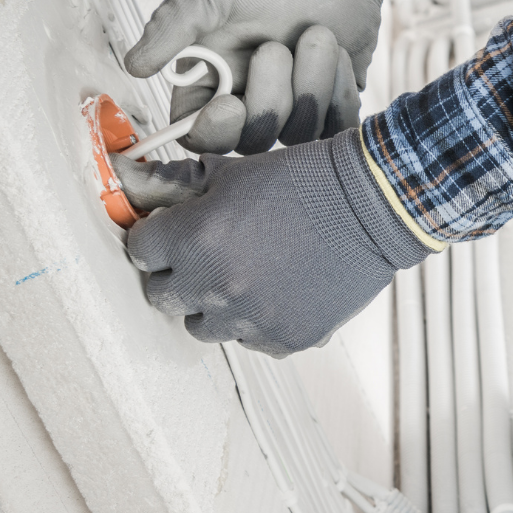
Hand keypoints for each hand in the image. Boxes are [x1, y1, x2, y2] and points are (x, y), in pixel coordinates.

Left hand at [123, 131, 431, 356]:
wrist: (373, 206)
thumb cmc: (307, 181)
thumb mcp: (235, 172)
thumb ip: (183, 188)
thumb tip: (139, 187)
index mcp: (193, 238)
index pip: (139, 251)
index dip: (156, 238)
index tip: (172, 233)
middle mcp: (215, 285)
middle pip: (161, 296)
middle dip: (177, 274)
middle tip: (205, 257)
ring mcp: (250, 318)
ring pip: (203, 327)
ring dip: (214, 305)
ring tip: (246, 277)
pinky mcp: (285, 338)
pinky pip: (251, 340)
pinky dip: (258, 321)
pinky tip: (279, 291)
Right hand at [125, 0, 400, 153]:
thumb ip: (172, 29)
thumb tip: (134, 67)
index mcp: (212, 78)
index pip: (200, 132)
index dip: (212, 131)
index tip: (229, 105)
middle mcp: (251, 96)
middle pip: (253, 139)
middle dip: (269, 100)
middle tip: (275, 48)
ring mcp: (296, 100)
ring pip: (300, 132)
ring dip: (311, 84)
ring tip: (319, 34)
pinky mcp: (335, 96)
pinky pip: (339, 123)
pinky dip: (339, 90)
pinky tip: (339, 52)